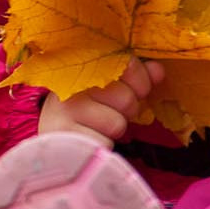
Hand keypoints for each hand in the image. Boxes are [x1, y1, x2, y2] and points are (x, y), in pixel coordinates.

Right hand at [38, 59, 164, 144]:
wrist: (51, 132)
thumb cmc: (87, 105)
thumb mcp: (110, 86)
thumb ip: (135, 76)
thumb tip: (158, 70)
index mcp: (84, 63)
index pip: (128, 65)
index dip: (141, 81)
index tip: (136, 89)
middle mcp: (71, 82)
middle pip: (127, 98)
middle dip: (126, 110)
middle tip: (109, 110)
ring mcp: (64, 109)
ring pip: (117, 124)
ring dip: (113, 129)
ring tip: (96, 125)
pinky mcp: (64, 135)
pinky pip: (105, 143)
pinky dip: (101, 145)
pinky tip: (87, 138)